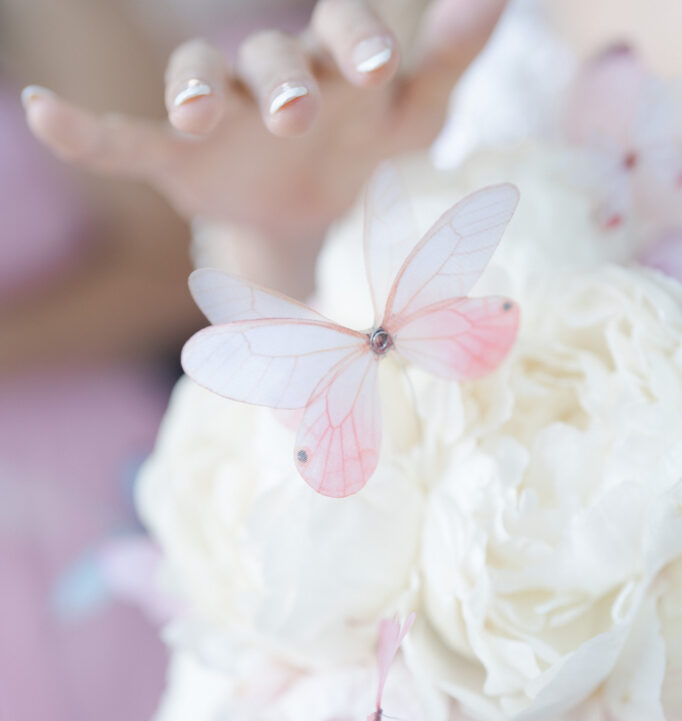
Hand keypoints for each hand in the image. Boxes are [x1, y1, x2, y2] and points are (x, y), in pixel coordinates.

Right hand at [23, 0, 507, 292]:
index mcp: (336, 64)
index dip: (358, 42)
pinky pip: (123, 137)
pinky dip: (84, 131)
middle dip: (282, 79)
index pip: (345, 33)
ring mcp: (221, 115)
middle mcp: (274, 75)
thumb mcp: (414, 117)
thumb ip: (451, 59)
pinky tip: (42, 114)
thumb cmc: (362, 146)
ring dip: (194, 92)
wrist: (305, 212)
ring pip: (198, 84)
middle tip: (296, 110)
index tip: (376, 66)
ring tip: (196, 116)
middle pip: (271, 57)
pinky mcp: (173, 155)